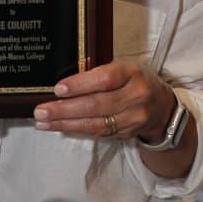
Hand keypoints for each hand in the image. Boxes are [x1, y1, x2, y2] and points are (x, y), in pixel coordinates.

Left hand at [33, 59, 175, 141]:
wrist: (162, 106)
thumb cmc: (134, 80)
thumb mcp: (123, 67)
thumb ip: (99, 73)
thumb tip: (64, 85)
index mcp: (132, 73)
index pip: (104, 79)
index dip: (80, 85)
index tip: (58, 89)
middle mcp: (135, 96)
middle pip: (96, 105)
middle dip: (64, 110)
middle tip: (41, 111)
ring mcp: (133, 118)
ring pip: (95, 123)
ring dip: (65, 124)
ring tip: (43, 122)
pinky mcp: (127, 134)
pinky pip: (99, 133)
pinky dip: (77, 130)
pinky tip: (60, 127)